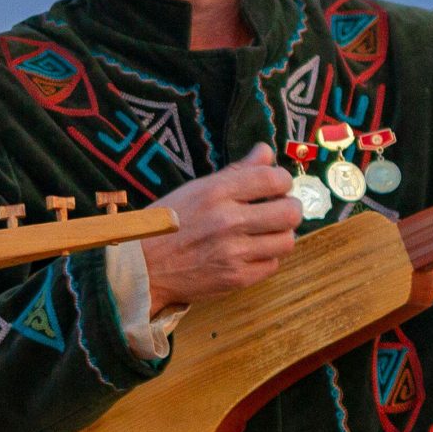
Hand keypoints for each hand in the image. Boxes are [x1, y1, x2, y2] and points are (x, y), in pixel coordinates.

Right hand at [140, 144, 302, 312]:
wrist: (142, 268)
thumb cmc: (166, 224)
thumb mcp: (195, 189)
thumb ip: (236, 172)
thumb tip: (265, 152)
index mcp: (216, 192)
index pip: (273, 179)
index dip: (283, 181)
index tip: (277, 186)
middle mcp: (228, 221)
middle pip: (290, 212)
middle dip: (290, 208)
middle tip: (279, 210)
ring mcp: (234, 252)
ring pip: (287, 241)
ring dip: (280, 235)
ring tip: (265, 233)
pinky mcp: (236, 278)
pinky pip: (273, 265)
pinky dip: (267, 258)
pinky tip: (252, 252)